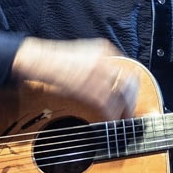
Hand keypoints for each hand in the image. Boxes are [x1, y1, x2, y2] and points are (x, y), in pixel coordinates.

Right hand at [11, 37, 138, 119]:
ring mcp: (97, 77)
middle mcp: (104, 62)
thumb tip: (113, 80)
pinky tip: (108, 121)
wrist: (39, 61)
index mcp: (105, 50)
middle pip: (129, 86)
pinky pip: (107, 107)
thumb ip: (100, 63)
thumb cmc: (58, 61)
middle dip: (131, 102)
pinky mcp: (87, 89)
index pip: (129, 71)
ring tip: (120, 120)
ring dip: (123, 112)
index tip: (132, 99)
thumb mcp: (84, 53)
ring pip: (120, 98)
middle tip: (129, 113)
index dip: (133, 89)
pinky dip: (110, 117)